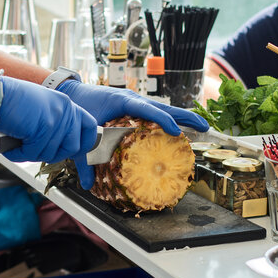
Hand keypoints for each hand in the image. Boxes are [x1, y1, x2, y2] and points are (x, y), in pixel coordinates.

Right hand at [0, 76, 96, 163]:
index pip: (89, 126)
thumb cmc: (10, 102)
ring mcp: (56, 118)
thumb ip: (54, 122)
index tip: (75, 150)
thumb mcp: (40, 108)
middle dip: (54, 154)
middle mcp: (65, 109)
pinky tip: (11, 144)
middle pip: (73, 147)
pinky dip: (20, 154)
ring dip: (32, 154)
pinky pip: (34, 154)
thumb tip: (61, 146)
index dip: (85, 142)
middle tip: (35, 148)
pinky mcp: (44, 128)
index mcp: (65, 103)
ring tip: (18, 142)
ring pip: (52, 154)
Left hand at [56, 80, 209, 189]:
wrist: (72, 92)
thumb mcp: (82, 135)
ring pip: (162, 109)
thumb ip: (84, 160)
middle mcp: (132, 100)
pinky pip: (155, 113)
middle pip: (164, 107)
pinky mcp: (134, 107)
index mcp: (122, 102)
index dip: (162, 120)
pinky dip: (169, 119)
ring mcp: (135, 103)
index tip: (176, 131)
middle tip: (205, 127)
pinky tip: (179, 130)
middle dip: (185, 117)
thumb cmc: (79, 108)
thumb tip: (87, 185)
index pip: (147, 110)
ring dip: (181, 117)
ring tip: (201, 128)